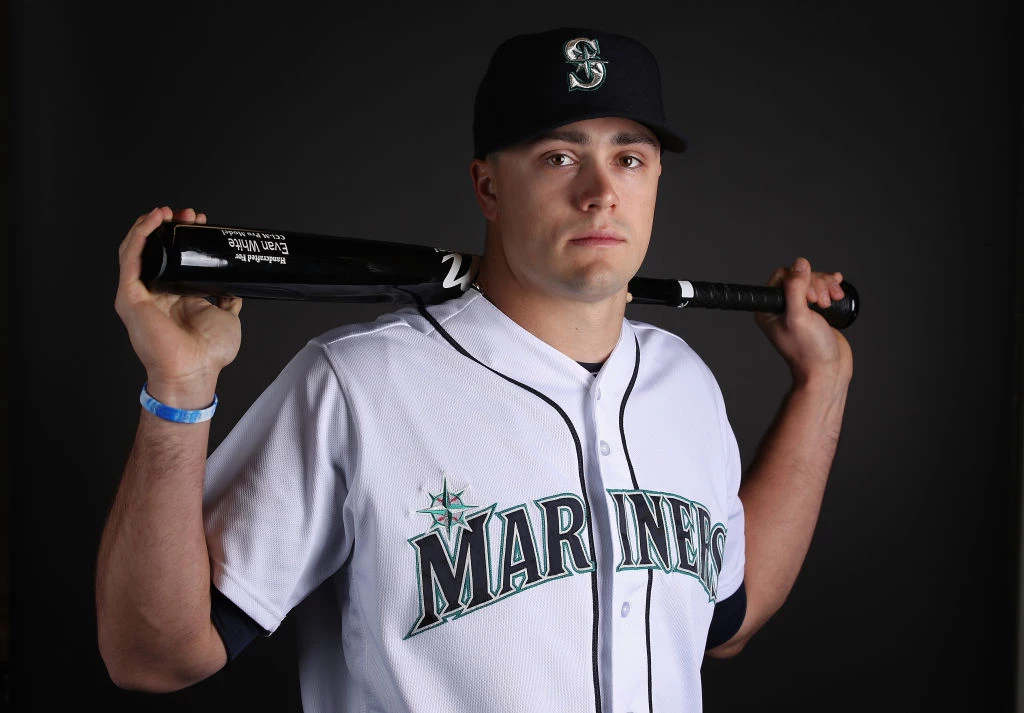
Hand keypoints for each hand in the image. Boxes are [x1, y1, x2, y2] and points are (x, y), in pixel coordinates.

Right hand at [115, 206, 242, 405]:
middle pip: (155, 250)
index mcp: (175, 296)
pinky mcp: (130, 296)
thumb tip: (234, 291)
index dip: (183, 237)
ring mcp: (140, 294)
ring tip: (168, 212)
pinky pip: (130, 258)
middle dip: (169, 227)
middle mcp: (155, 293)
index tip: (201, 222)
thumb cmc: (208, 354)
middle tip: (189, 214)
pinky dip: (139, 235)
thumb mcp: (226, 318)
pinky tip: (152, 220)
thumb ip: (226, 302)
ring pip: (137, 249)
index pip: (173, 258)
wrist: (195, 371)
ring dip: (151, 226)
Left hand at [754, 257, 852, 388]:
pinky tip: (838, 289)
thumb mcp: (798, 316)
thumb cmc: (809, 351)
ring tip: (831, 302)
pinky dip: (831, 287)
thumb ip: (796, 288)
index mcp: (768, 309)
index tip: (809, 298)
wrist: (828, 371)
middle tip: (821, 303)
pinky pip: (822, 290)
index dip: (799, 280)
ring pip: (812, 281)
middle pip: (800, 277)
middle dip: (815, 284)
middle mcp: (781, 308)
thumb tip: (800, 263)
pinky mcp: (815, 312)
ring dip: (825, 286)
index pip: (782, 275)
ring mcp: (799, 309)